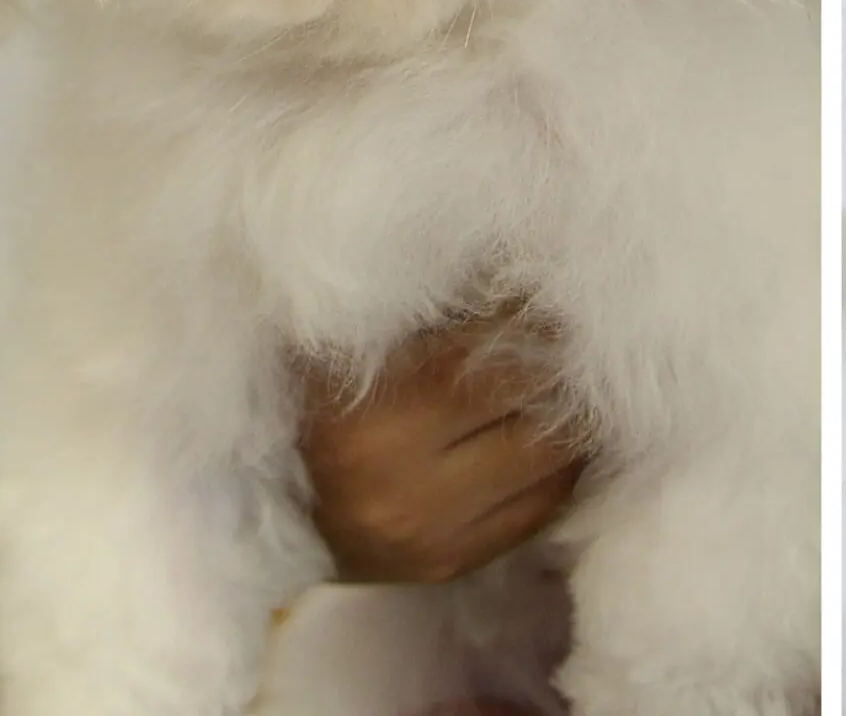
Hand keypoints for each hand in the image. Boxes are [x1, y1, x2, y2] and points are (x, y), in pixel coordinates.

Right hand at [300, 317, 586, 583]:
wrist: (272, 508)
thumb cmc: (317, 405)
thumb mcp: (353, 347)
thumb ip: (432, 312)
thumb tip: (521, 279)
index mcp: (370, 413)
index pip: (492, 358)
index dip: (535, 323)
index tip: (549, 299)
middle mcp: (398, 482)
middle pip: (534, 409)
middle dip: (562, 369)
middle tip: (571, 341)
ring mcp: (428, 533)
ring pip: (551, 463)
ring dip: (573, 417)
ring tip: (568, 385)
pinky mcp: (449, 565)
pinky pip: (541, 508)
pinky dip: (559, 466)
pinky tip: (552, 436)